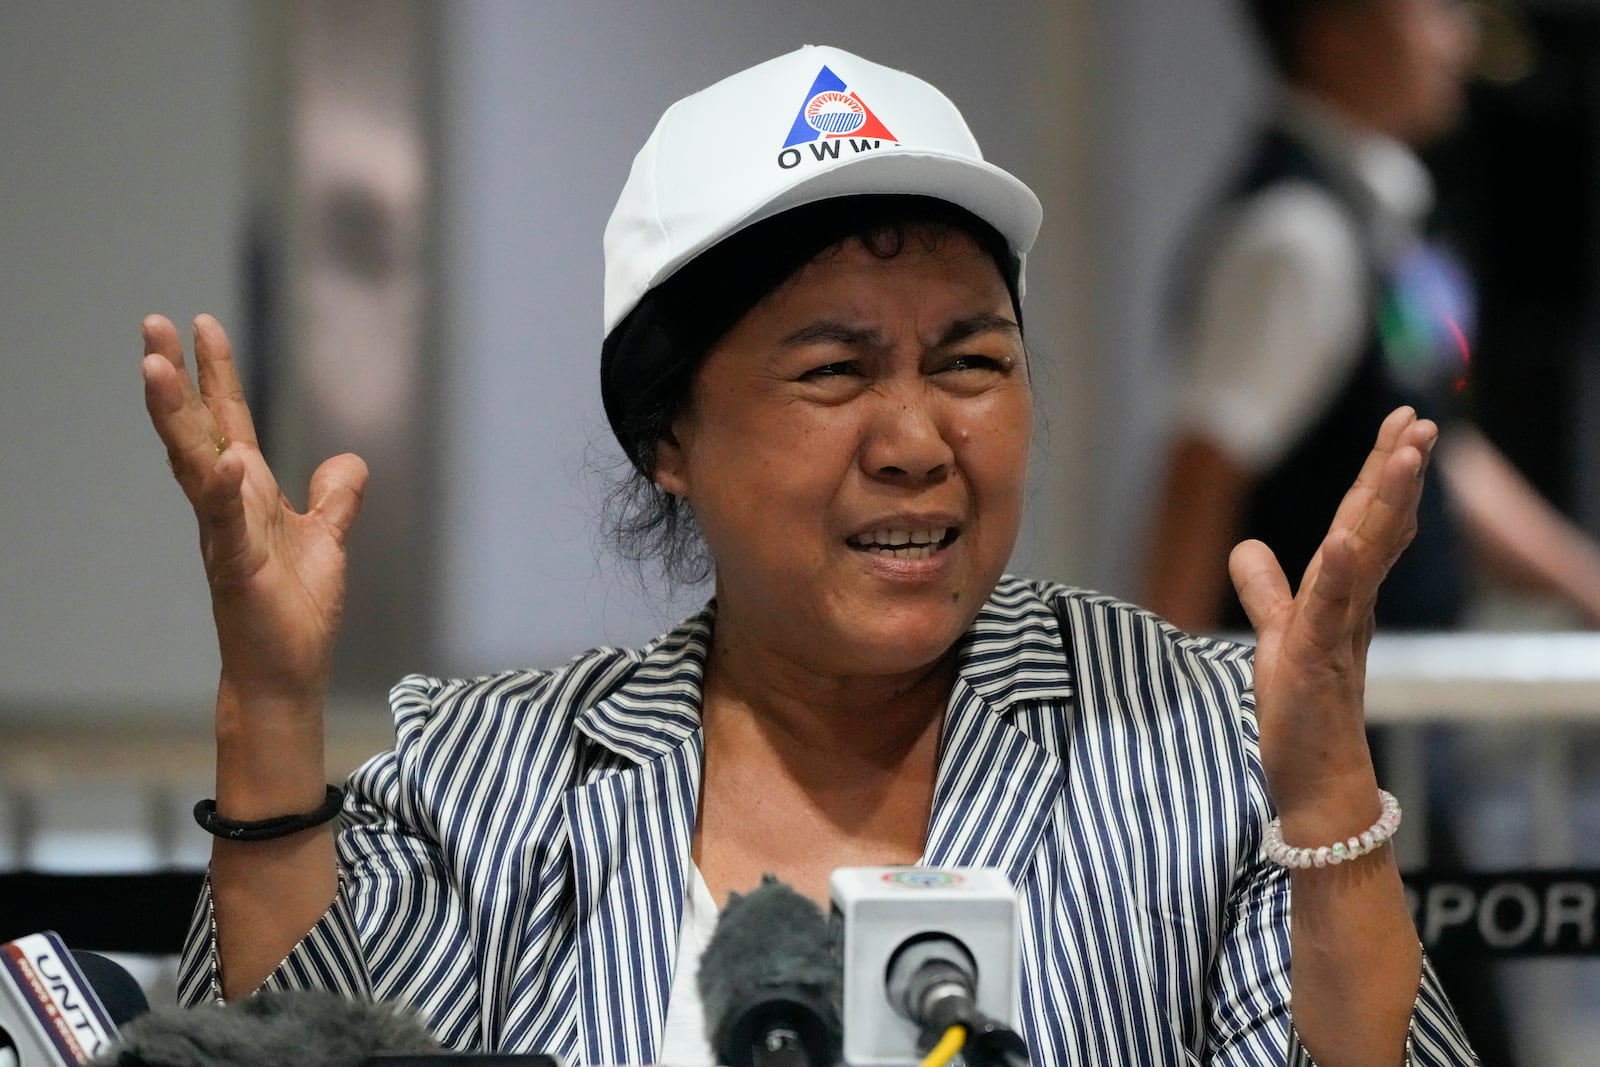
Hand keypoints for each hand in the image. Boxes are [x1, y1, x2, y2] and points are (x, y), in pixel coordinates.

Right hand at [142, 314, 367, 703]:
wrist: (287, 671)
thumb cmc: (296, 610)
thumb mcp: (326, 539)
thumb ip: (335, 499)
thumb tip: (348, 460)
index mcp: (250, 493)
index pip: (227, 420)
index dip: (215, 374)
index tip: (202, 323)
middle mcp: (227, 505)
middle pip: (196, 429)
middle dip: (175, 376)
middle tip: (152, 323)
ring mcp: (224, 534)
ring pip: (193, 465)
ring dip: (175, 417)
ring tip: (155, 368)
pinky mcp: (236, 568)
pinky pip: (228, 524)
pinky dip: (227, 492)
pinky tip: (229, 461)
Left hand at [1229, 407, 1436, 829]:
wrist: (1315, 782)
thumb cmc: (1302, 712)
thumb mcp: (1279, 635)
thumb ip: (1267, 591)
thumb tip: (1247, 548)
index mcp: (1343, 594)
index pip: (1364, 520)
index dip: (1381, 473)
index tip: (1402, 425)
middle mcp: (1351, 605)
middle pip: (1376, 526)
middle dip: (1396, 473)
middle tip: (1420, 422)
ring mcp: (1338, 630)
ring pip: (1365, 556)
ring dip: (1384, 505)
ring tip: (1405, 456)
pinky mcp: (1318, 660)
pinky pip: (1331, 610)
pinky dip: (1340, 574)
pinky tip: (1347, 540)